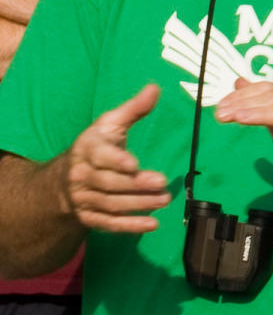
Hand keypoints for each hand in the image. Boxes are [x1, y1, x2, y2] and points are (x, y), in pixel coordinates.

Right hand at [63, 85, 168, 235]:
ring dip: (138, 205)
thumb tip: (155, 88)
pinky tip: (152, 224)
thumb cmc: (96, 144)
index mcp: (87, 148)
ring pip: (111, 205)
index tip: (135, 164)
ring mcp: (84, 199)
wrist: (65, 178)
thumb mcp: (110, 123)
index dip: (116, 161)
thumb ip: (133, 108)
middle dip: (135, 185)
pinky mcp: (89, 218)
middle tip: (162, 183)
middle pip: (109, 183)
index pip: (100, 156)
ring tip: (164, 200)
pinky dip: (130, 226)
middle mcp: (82, 176)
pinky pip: (109, 224)